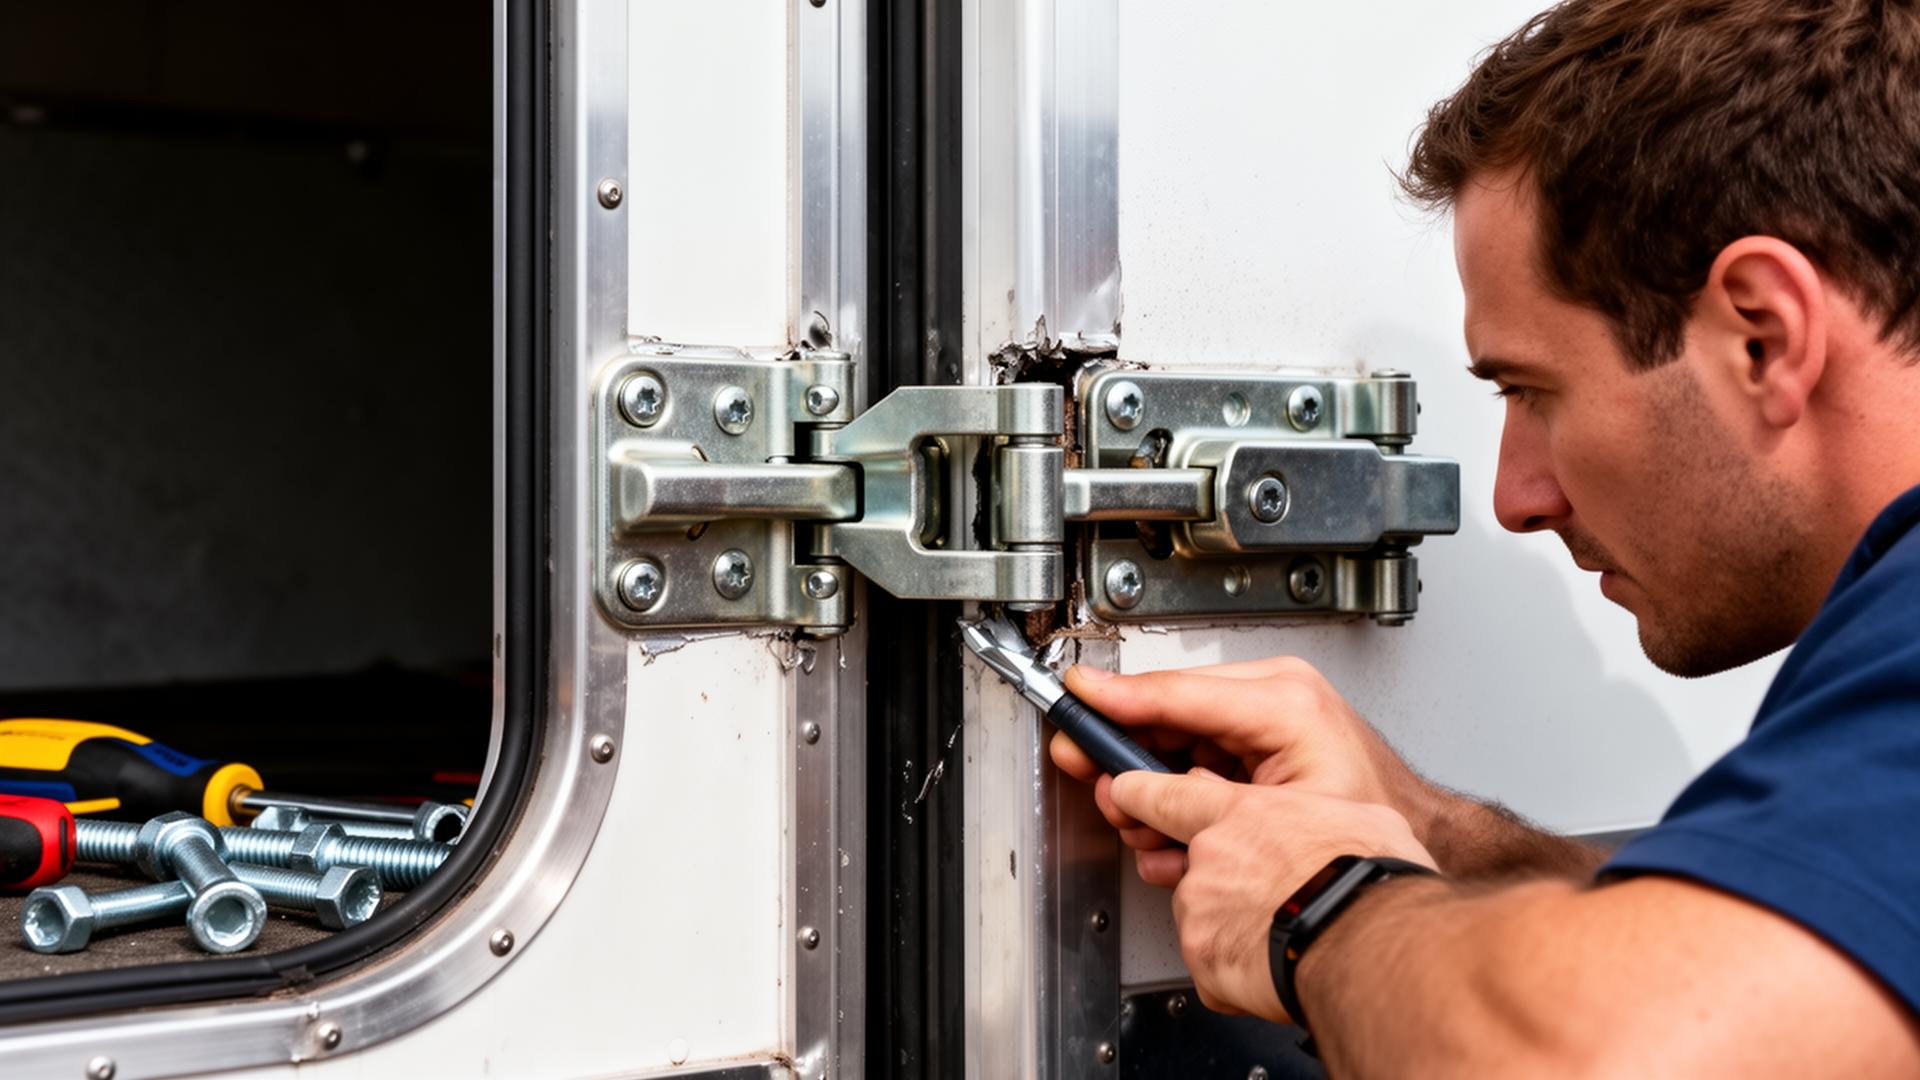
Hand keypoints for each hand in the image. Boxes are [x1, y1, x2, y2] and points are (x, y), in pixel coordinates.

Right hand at [1051, 657, 1441, 849]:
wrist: (1404, 838)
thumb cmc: (1361, 820)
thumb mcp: (1268, 810)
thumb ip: (1192, 795)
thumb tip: (1132, 785)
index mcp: (1280, 697)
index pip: (1175, 691)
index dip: (1116, 698)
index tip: (1075, 694)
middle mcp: (1270, 695)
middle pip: (1165, 716)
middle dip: (1128, 762)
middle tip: (1104, 787)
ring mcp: (1262, 716)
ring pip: (1171, 743)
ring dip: (1151, 794)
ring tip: (1153, 834)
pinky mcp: (1256, 740)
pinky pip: (1192, 759)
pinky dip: (1174, 799)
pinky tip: (1177, 838)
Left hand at [1109, 769, 1435, 1020]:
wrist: (1369, 944)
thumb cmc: (1369, 880)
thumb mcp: (1349, 814)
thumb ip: (1304, 811)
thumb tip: (1306, 817)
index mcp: (1241, 811)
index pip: (1165, 793)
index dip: (1137, 792)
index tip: (1121, 790)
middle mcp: (1210, 856)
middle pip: (1187, 862)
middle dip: (1215, 878)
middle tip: (1265, 894)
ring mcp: (1201, 909)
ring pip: (1201, 915)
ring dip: (1230, 925)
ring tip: (1281, 932)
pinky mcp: (1203, 960)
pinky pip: (1211, 966)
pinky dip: (1235, 972)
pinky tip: (1272, 963)